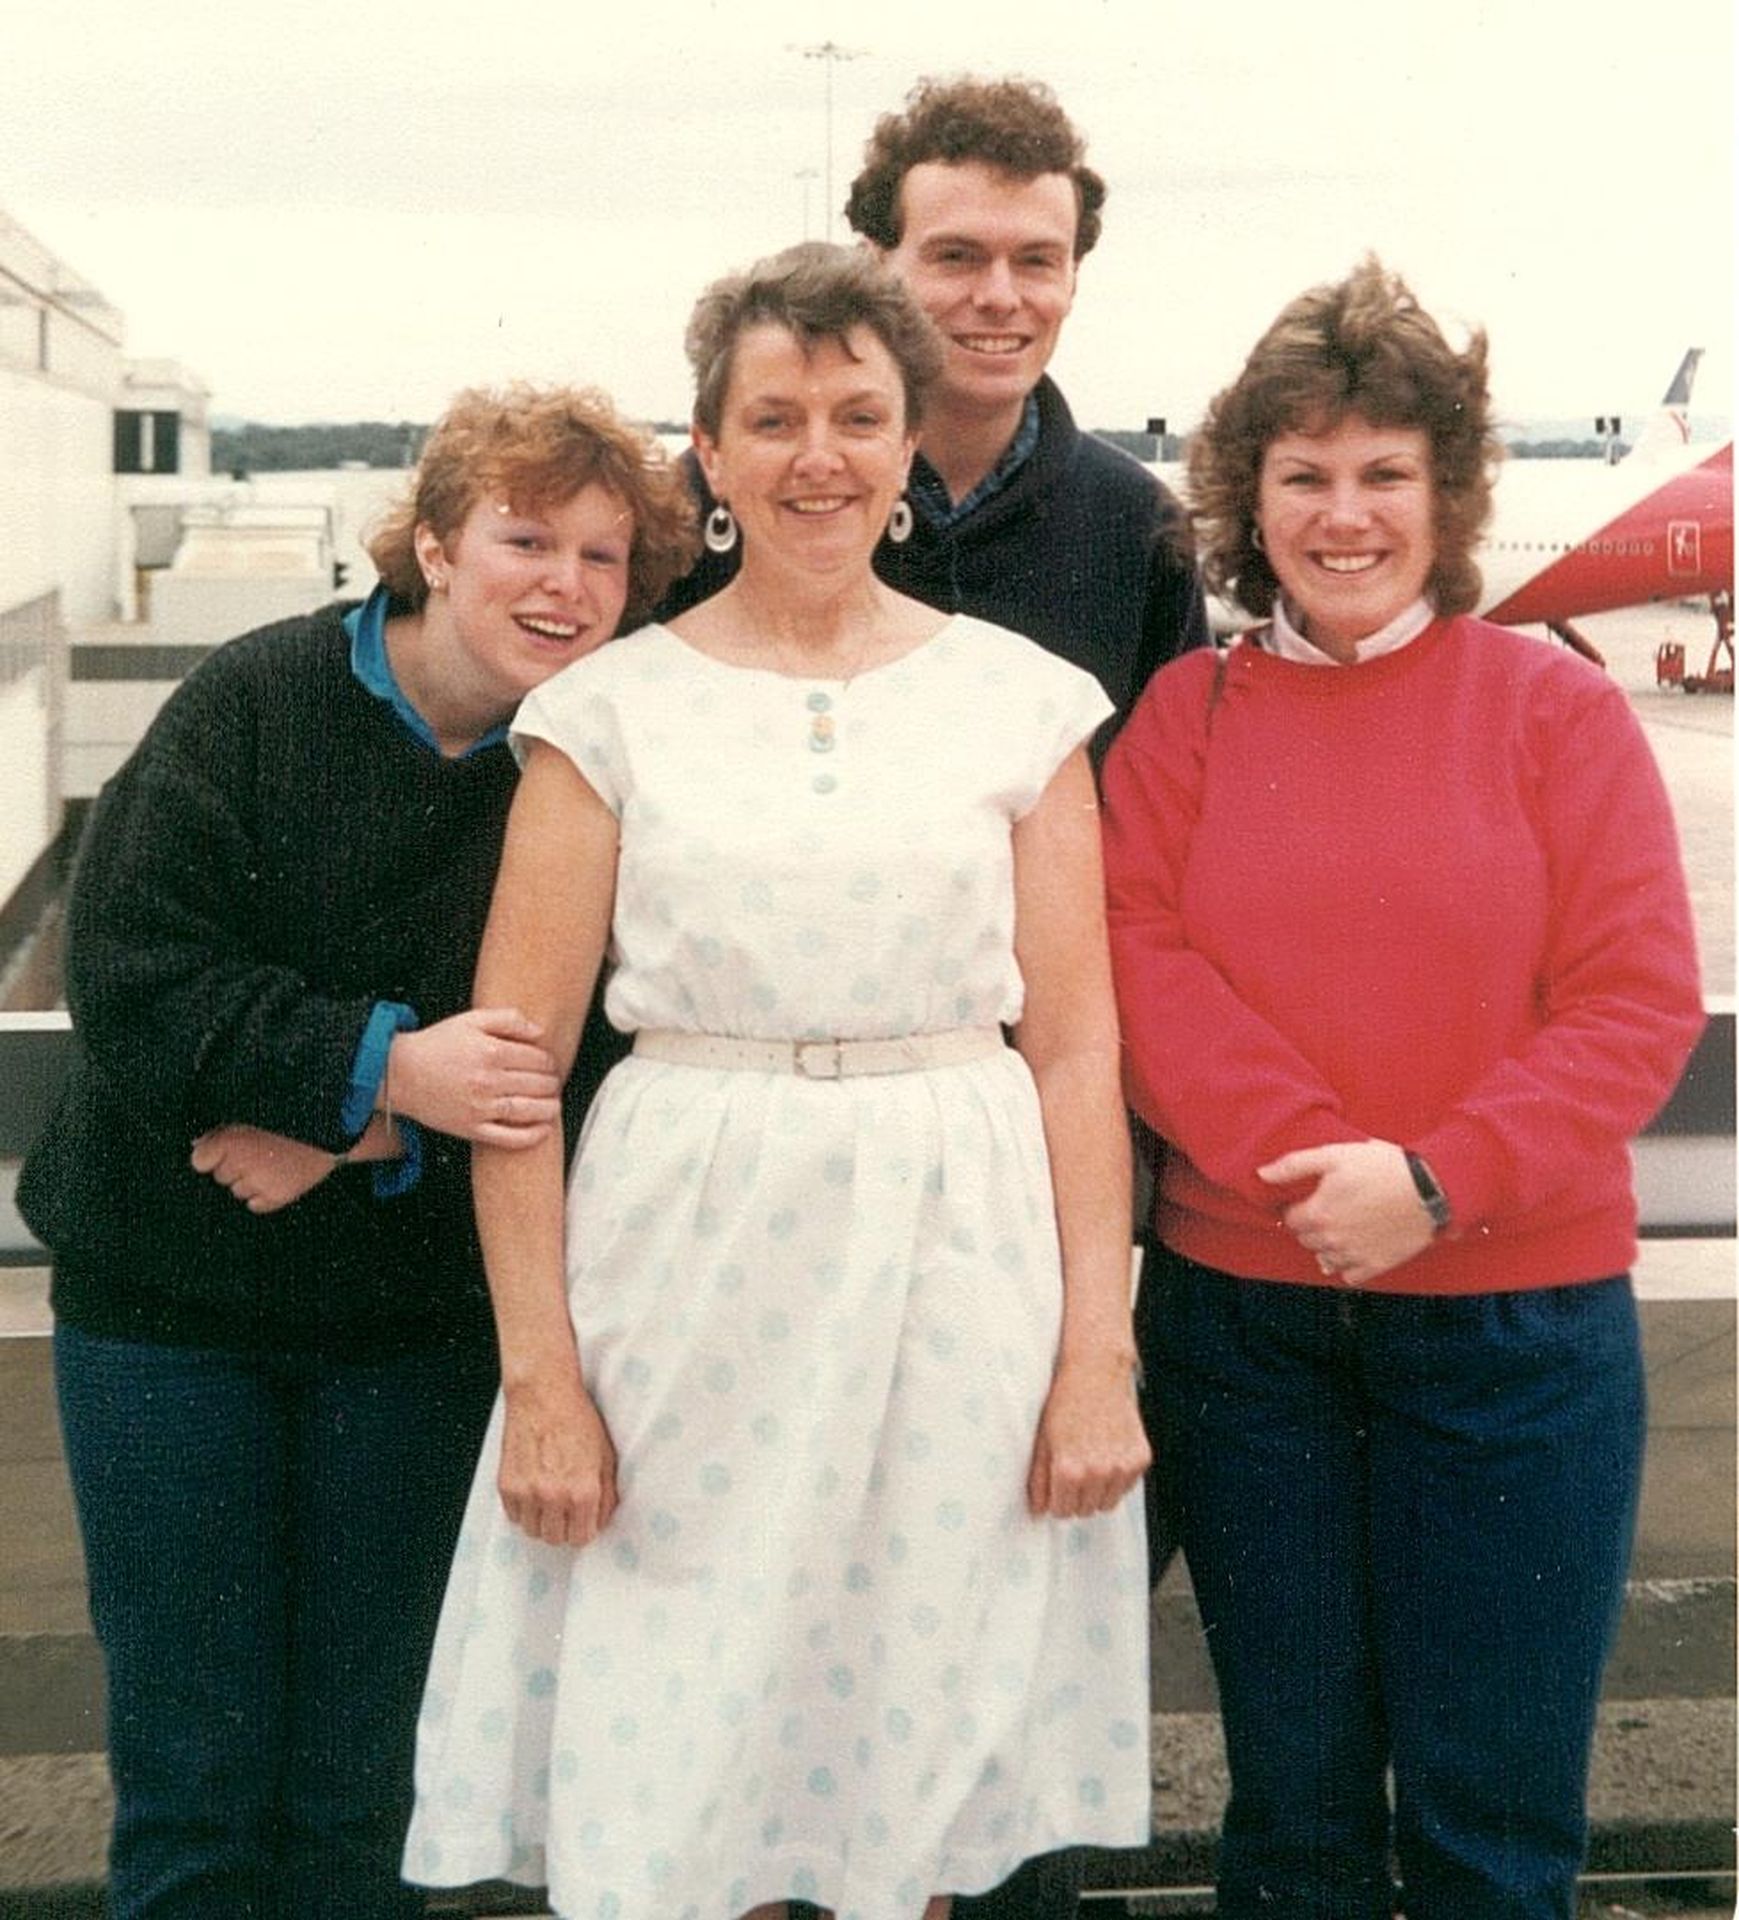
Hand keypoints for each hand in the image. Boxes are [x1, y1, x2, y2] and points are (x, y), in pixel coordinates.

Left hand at [190, 1124, 336, 1212]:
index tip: (222, 1150)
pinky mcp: (277, 1197)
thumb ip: (222, 1129)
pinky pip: (254, 1205)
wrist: (334, 1126)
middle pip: (220, 1176)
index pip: (200, 1160)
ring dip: (247, 1181)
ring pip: (237, 1191)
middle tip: (256, 1152)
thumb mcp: (252, 1112)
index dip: (211, 1155)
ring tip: (270, 1164)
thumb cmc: (292, 1115)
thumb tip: (197, 1145)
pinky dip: (261, 1196)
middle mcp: (241, 1163)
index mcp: (232, 1139)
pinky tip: (275, 1179)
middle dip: (232, 1166)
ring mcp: (259, 1182)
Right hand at [388, 1008, 561, 1146]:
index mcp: (491, 1052)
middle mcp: (488, 1081)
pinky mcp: (472, 1128)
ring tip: (554, 1104)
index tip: (548, 1063)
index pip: (537, 1059)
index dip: (548, 1061)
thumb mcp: (471, 1020)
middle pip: (537, 1084)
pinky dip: (531, 1136)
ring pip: (529, 1110)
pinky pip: (508, 1137)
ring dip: (549, 1108)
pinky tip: (544, 1129)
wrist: (399, 1073)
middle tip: (552, 1082)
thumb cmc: (436, 1045)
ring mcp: (480, 1107)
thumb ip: (508, 1019)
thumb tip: (539, 1031)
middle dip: (551, 1083)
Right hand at [498, 1373, 618, 1546]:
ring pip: (533, 1531)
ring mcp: (527, 1492)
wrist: (543, 1394)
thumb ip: (607, 1492)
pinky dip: (523, 1509)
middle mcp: (554, 1496)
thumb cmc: (576, 1419)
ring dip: (542, 1520)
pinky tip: (533, 1490)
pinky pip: (514, 1516)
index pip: (582, 1537)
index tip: (583, 1519)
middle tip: (566, 1509)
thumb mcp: (605, 1455)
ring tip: (549, 1499)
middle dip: (563, 1527)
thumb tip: (603, 1518)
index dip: (584, 1528)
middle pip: (556, 1539)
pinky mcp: (506, 1485)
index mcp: (582, 1491)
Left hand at [1027, 1354, 1151, 1519]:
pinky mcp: (1140, 1459)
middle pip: (1085, 1511)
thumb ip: (1039, 1479)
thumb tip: (1039, 1510)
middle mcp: (1098, 1473)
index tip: (1056, 1485)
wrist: (1096, 1372)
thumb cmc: (1066, 1402)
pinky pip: (1126, 1487)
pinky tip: (1108, 1453)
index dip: (1056, 1499)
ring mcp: (1122, 1467)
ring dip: (1098, 1491)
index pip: (1061, 1512)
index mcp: (1069, 1471)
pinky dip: (1117, 1478)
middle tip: (1073, 1471)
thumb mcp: (1043, 1440)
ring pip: (1108, 1504)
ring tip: (1090, 1462)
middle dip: (1076, 1497)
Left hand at [1257, 1139, 1434, 1285]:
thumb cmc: (1382, 1166)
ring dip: (1327, 1245)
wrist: (1432, 1188)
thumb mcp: (1335, 1154)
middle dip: (1311, 1225)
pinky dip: (1348, 1264)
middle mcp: (1332, 1240)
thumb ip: (1294, 1165)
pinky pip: (1349, 1275)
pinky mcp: (1377, 1265)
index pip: (1290, 1219)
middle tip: (1330, 1207)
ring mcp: (1354, 1256)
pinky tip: (1357, 1245)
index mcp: (1318, 1214)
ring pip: (1325, 1259)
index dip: (1298, 1206)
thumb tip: (1261, 1175)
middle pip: (1306, 1240)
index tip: (1311, 1197)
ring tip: (1344, 1225)